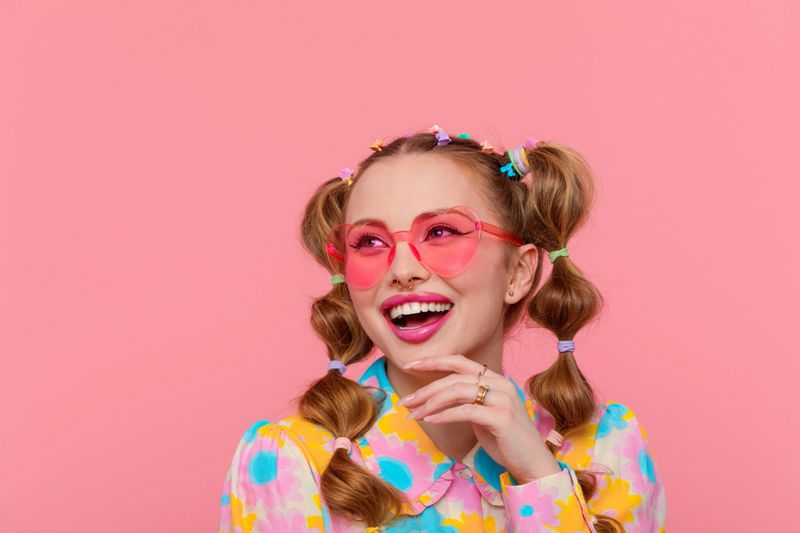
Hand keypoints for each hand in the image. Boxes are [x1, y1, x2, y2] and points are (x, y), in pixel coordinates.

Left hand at [398, 354, 560, 483]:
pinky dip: (444, 414)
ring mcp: (503, 399)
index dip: (435, 361)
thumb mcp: (485, 413)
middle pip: (454, 377)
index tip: (412, 365)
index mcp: (496, 379)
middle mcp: (501, 384)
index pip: (460, 361)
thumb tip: (438, 396)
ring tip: (414, 414)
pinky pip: (465, 411)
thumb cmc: (506, 440)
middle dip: (426, 388)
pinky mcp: (501, 417)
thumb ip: (468, 400)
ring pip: (457, 391)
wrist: (533, 463)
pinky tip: (431, 420)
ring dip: (431, 402)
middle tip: (407, 401)